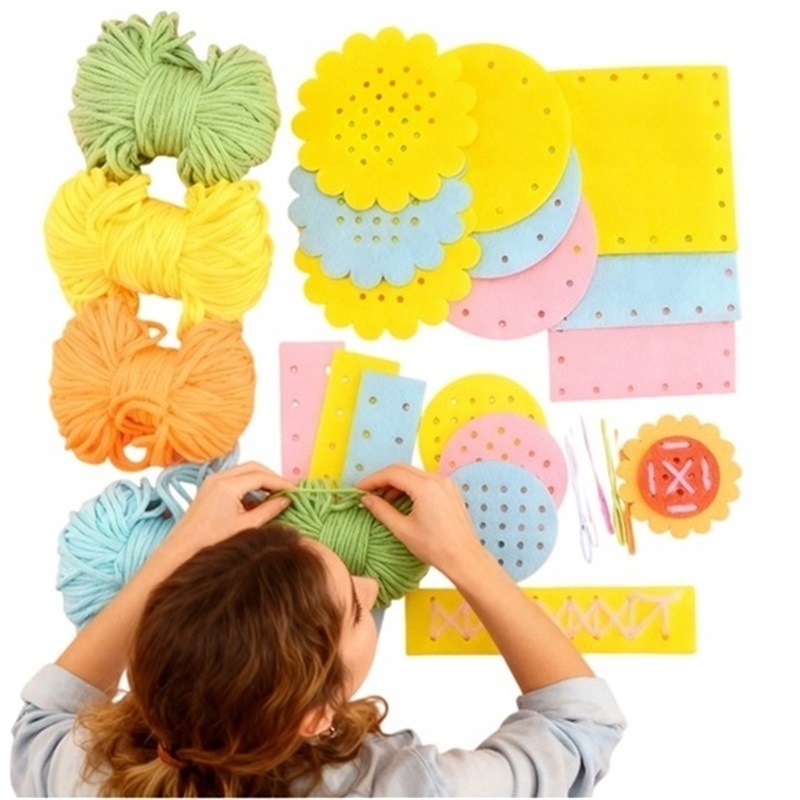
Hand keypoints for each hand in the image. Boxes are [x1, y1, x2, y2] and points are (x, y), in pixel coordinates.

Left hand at [167, 461, 294, 555]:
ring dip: (261, 481)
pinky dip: (249, 486)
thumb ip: (269, 511)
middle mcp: (218, 478)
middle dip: (272, 477)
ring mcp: (212, 481)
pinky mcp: (210, 488)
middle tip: (287, 490)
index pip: (261, 476)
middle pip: (253, 468)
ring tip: (276, 496)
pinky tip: (258, 501)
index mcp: (227, 486)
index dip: (281, 482)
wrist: (181, 551)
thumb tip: (286, 500)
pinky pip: (235, 479)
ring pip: (244, 472)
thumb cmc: (211, 542)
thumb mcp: (246, 527)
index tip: (295, 491)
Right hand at [357, 464, 485, 578]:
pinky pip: (425, 480)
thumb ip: (381, 510)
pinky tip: (402, 501)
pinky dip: (410, 486)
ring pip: (413, 474)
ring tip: (383, 500)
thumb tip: (365, 499)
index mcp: (425, 487)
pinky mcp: (450, 490)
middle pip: (402, 469)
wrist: (464, 557)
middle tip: (367, 492)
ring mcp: (446, 483)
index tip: (358, 488)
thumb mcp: (403, 530)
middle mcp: (437, 479)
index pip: (392, 473)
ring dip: (396, 482)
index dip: (372, 480)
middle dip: (382, 479)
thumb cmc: (435, 547)